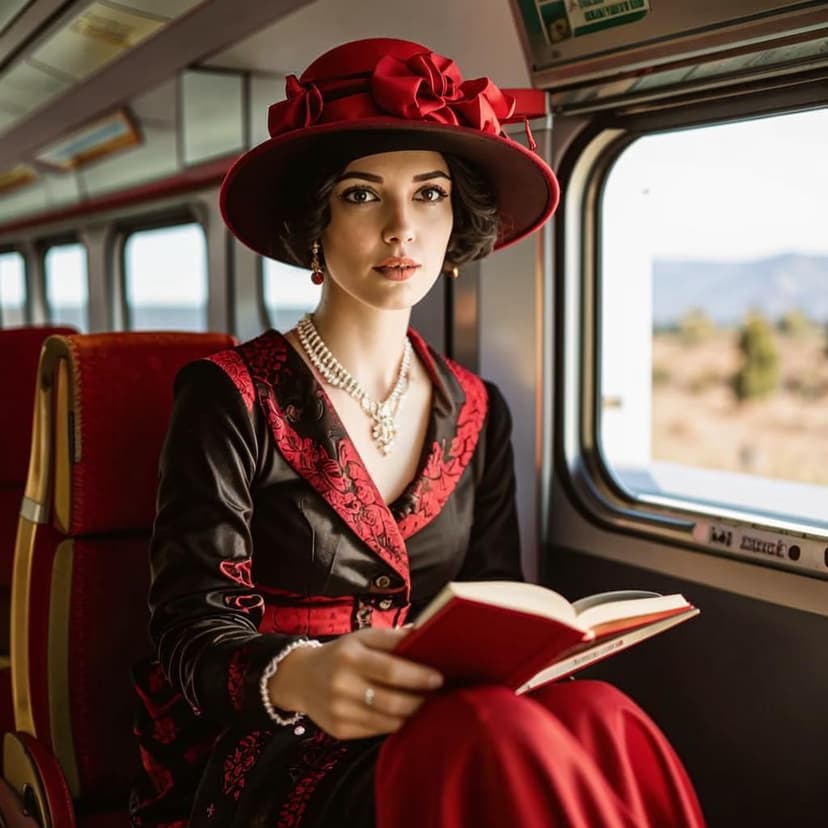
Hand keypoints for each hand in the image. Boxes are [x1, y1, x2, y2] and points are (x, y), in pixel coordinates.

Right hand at [267, 627, 442, 739]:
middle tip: (436, 694)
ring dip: (411, 713)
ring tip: (423, 703)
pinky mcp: (339, 730)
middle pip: (391, 701)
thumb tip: (426, 635)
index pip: (391, 670)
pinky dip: (394, 723)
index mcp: (350, 657)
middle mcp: (342, 686)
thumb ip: (392, 638)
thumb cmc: (340, 654)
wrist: (300, 678)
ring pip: (387, 720)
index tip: (438, 678)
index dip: (418, 676)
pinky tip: (402, 713)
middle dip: (420, 700)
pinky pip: (377, 731)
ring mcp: (339, 711)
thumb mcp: (361, 638)